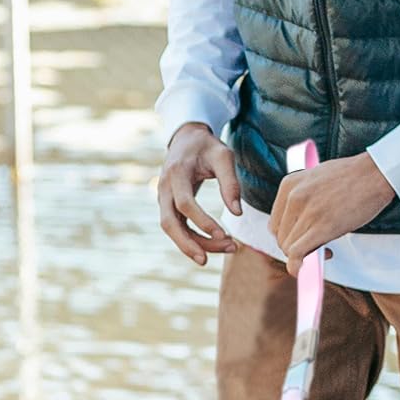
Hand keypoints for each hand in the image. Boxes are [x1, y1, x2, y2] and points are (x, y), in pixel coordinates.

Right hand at [157, 123, 242, 265]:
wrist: (186, 138)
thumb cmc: (207, 146)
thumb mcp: (223, 156)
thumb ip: (230, 182)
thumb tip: (237, 213)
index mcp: (176, 173)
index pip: (185, 204)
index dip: (203, 222)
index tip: (225, 234)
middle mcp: (164, 188)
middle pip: (169, 223)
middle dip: (188, 244)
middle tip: (208, 260)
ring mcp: (163, 198)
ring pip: (171, 229)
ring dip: (193, 244)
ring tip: (225, 249)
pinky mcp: (168, 205)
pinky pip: (176, 227)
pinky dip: (192, 239)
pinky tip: (213, 244)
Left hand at [271, 153, 395, 271]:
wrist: (376, 172)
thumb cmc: (352, 177)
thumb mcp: (315, 179)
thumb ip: (302, 199)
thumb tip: (299, 225)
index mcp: (289, 185)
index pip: (275, 224)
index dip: (288, 237)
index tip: (305, 239)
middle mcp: (293, 197)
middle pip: (281, 238)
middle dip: (297, 248)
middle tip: (319, 247)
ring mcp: (307, 212)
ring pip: (289, 248)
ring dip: (305, 257)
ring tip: (327, 250)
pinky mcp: (322, 226)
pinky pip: (297, 254)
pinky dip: (299, 267)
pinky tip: (314, 266)